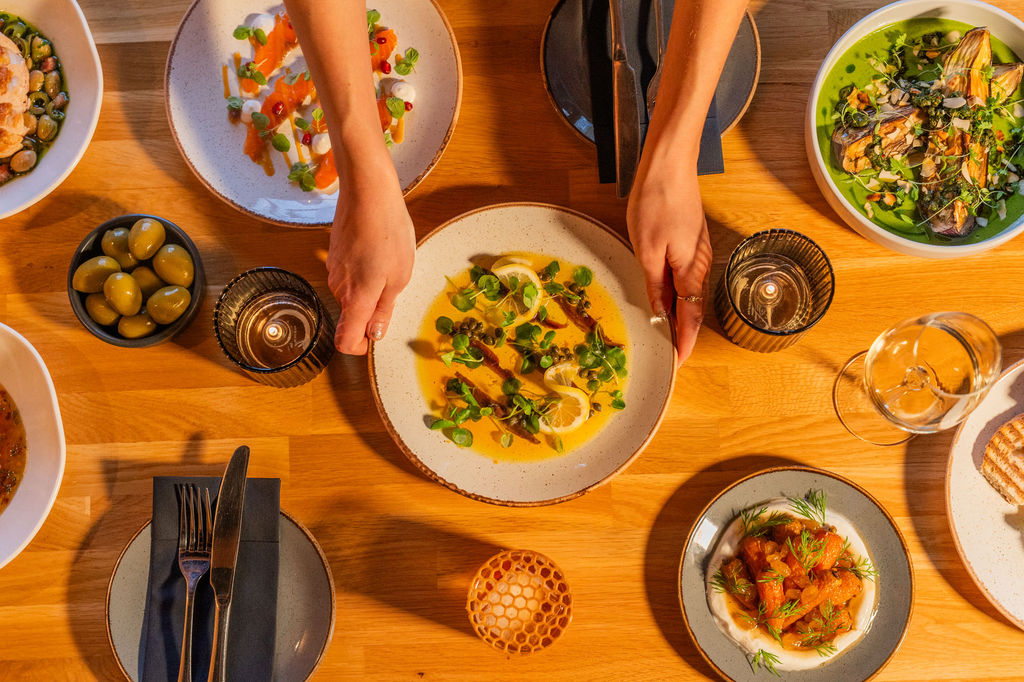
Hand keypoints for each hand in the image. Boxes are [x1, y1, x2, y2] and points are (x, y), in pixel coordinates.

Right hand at [326, 173, 414, 354]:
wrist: (368, 192)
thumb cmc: (388, 232)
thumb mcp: (399, 276)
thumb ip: (384, 309)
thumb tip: (374, 334)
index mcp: (357, 298)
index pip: (345, 340)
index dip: (358, 347)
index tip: (374, 339)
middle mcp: (339, 289)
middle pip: (351, 316)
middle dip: (371, 311)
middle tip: (394, 287)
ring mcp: (333, 271)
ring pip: (350, 294)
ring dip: (369, 288)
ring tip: (388, 263)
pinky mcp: (333, 255)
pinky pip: (348, 276)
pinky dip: (362, 272)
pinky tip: (376, 250)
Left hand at [627, 167, 711, 366]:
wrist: (669, 165)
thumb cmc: (656, 202)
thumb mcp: (646, 249)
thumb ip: (654, 284)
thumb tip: (659, 313)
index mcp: (691, 269)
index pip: (690, 316)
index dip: (684, 342)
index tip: (677, 363)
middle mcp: (701, 263)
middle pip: (694, 307)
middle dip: (683, 333)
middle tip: (669, 355)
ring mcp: (698, 251)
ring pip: (690, 292)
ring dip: (680, 314)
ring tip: (665, 334)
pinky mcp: (692, 241)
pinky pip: (687, 276)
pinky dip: (677, 293)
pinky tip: (665, 298)